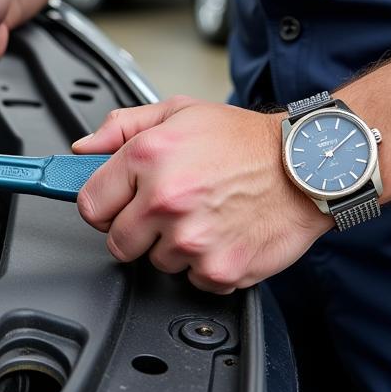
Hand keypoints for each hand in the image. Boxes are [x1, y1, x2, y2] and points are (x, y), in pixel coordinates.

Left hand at [72, 97, 331, 292]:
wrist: (307, 166)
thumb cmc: (245, 140)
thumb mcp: (178, 112)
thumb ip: (122, 127)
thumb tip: (83, 149)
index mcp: (147, 157)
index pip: (89, 204)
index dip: (104, 204)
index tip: (117, 204)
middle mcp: (165, 200)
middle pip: (117, 242)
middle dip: (136, 229)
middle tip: (166, 210)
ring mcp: (191, 239)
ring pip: (155, 262)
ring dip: (173, 246)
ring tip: (203, 215)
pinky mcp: (218, 268)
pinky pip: (192, 279)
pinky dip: (205, 263)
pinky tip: (223, 233)